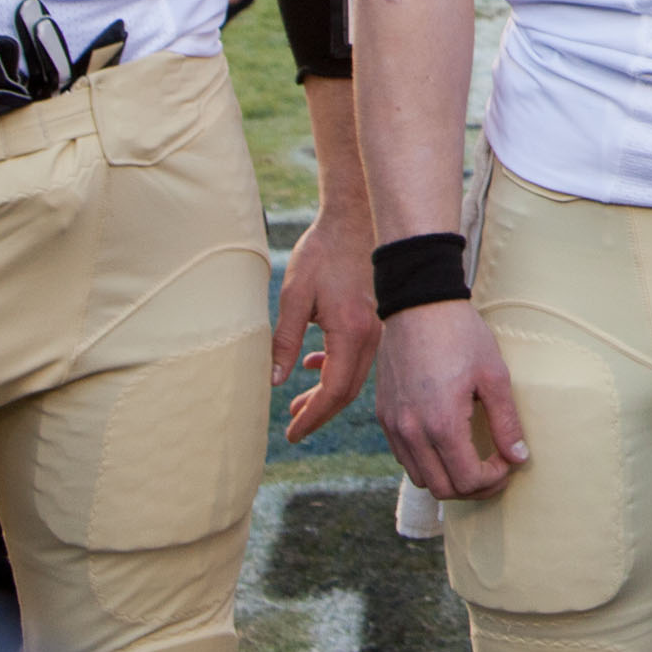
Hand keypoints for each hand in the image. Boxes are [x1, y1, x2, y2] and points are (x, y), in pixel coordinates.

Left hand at [274, 193, 383, 442]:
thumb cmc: (322, 253)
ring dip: (327, 392)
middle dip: (320, 411)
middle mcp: (371, 334)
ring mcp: (377, 326)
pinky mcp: (375, 316)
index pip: (334, 391)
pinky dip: (336, 369)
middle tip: (293, 426)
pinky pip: (359, 356)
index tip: (292, 434)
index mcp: (350, 332)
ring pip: (354, 374)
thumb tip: (274, 380)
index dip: (313, 416)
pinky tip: (315, 365)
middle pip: (348, 390)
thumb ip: (284, 340)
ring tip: (298, 403)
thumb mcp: (293, 296)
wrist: (354, 217)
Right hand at [375, 298, 528, 499]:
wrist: (418, 305)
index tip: (510, 460)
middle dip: (474, 487)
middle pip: (443, 489)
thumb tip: (519, 458)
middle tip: (496, 468)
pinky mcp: (384, 417)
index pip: (468, 480)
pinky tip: (449, 445)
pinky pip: (405, 458)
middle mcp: (412, 432)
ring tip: (473, 460)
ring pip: (421, 479)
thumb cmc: (461, 335)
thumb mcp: (494, 375)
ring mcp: (394, 426)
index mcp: (441, 424)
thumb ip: (506, 422)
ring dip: (449, 478)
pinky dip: (428, 463)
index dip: (494, 479)